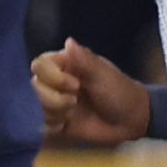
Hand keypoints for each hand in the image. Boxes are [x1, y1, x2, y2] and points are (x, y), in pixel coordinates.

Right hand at [31, 42, 153, 145]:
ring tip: (73, 113)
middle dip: (52, 97)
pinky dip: (52, 125)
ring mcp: (55, 102)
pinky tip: (67, 125)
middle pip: (35, 85)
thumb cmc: (120, 92)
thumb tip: (68, 40)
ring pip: (36, 105)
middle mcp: (57, 82)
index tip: (75, 84)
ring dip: (54, 111)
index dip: (51, 75)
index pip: (40, 64)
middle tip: (74, 101)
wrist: (131, 121)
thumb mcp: (103, 75)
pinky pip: (41, 123)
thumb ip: (84, 60)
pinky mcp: (56, 121)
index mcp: (67, 65)